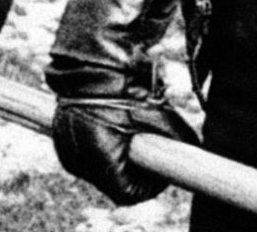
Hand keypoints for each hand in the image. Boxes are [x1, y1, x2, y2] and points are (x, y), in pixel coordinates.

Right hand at [52, 94, 197, 204]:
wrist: (93, 62)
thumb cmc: (126, 90)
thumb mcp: (160, 117)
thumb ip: (179, 140)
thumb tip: (195, 152)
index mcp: (100, 160)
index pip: (127, 194)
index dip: (148, 187)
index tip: (160, 172)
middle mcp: (79, 159)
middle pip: (111, 182)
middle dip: (132, 173)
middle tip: (149, 154)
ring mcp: (67, 148)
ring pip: (96, 168)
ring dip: (114, 160)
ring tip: (130, 138)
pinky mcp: (61, 135)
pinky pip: (83, 152)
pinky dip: (98, 147)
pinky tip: (111, 129)